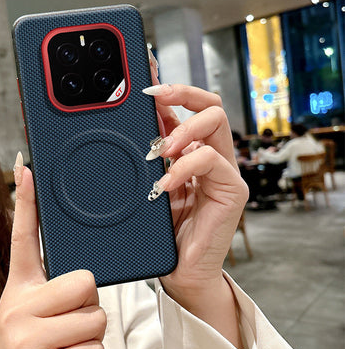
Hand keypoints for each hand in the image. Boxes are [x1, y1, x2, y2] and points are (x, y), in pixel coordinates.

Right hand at [0, 160, 105, 348]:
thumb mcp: (30, 317)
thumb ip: (54, 292)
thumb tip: (82, 276)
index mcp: (18, 290)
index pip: (23, 237)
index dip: (26, 202)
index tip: (27, 168)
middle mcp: (17, 309)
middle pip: (86, 283)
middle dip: (89, 307)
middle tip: (69, 325)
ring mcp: (25, 340)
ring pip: (96, 320)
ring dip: (91, 338)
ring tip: (65, 348)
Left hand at [145, 56, 247, 347]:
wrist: (180, 273)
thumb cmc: (159, 234)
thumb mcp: (143, 188)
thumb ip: (141, 161)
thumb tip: (117, 130)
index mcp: (185, 152)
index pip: (181, 109)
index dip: (164, 86)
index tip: (141, 75)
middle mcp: (207, 155)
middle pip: (207, 103)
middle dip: (180, 91)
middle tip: (153, 96)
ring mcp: (222, 171)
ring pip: (216, 122)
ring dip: (184, 127)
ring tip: (160, 148)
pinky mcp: (231, 191)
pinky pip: (212, 162)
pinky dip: (184, 167)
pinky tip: (163, 184)